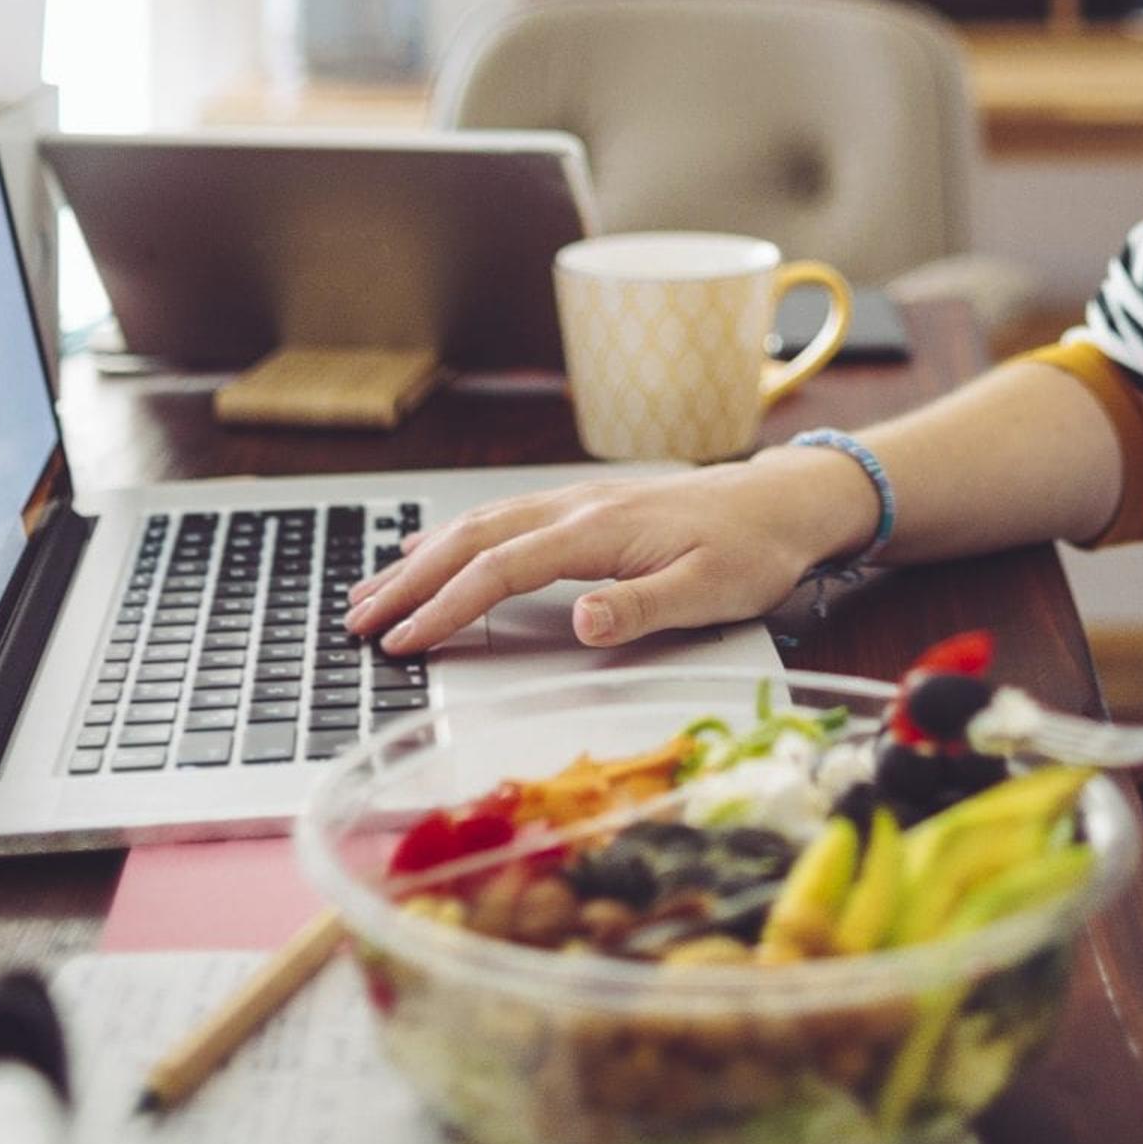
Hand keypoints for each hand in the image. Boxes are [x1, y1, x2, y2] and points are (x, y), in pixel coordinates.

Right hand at [342, 448, 878, 655]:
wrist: (784, 502)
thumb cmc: (753, 550)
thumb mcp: (711, 591)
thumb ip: (642, 607)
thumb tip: (580, 620)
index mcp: (598, 531)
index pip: (500, 570)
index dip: (446, 607)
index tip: (403, 641)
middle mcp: (575, 508)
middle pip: (471, 541)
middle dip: (409, 582)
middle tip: (357, 621)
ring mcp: (576, 503)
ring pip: (478, 525)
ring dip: (420, 557)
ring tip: (370, 590)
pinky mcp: (583, 509)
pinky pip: (500, 518)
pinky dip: (452, 535)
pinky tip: (427, 547)